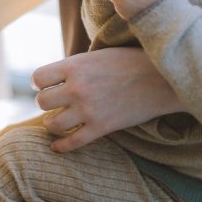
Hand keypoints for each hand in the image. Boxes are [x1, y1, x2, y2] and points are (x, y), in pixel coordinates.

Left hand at [31, 47, 183, 151]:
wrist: (163, 79)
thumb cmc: (132, 61)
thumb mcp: (99, 54)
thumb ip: (77, 66)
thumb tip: (58, 75)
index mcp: (75, 65)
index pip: (38, 78)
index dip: (40, 82)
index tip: (45, 84)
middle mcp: (77, 88)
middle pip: (42, 102)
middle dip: (46, 102)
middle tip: (55, 102)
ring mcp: (88, 110)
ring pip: (52, 124)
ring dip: (52, 123)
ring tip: (56, 121)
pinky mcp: (101, 128)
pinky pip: (72, 143)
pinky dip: (61, 147)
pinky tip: (57, 147)